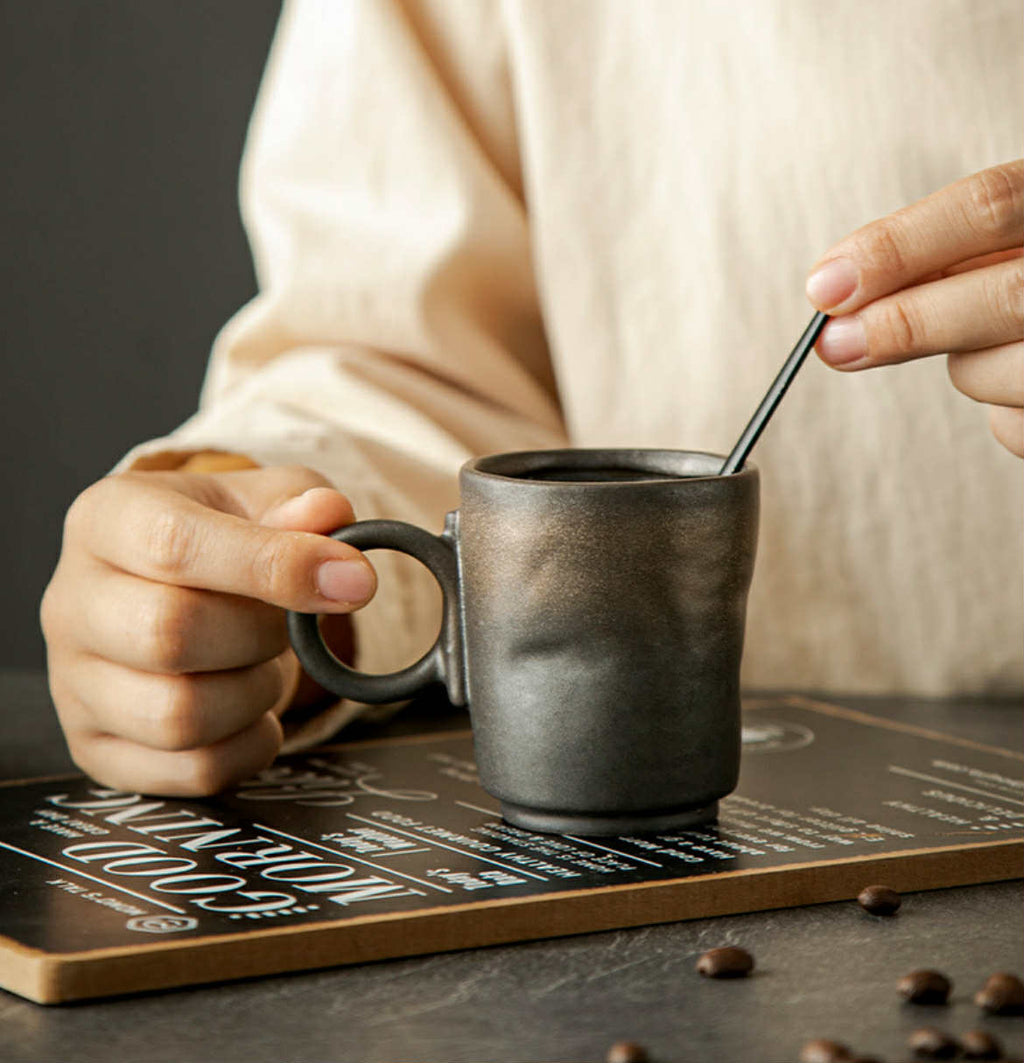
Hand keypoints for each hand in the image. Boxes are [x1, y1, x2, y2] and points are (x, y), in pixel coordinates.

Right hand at [41, 465, 375, 794]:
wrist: (178, 592)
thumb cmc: (224, 539)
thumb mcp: (266, 499)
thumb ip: (301, 502)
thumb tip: (327, 517)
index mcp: (109, 519)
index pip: (174, 545)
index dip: (274, 566)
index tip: (353, 579)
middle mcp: (73, 601)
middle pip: (170, 634)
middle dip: (263, 634)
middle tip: (287, 621)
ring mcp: (73, 684)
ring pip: (179, 716)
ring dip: (257, 693)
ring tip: (264, 661)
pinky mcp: (98, 749)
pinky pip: (195, 770)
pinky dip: (251, 743)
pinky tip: (252, 706)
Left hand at [806, 159, 1022, 455]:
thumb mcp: (1018, 247)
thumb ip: (950, 257)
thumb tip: (839, 299)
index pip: (991, 205)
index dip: (898, 246)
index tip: (826, 285)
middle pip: (1004, 294)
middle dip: (906, 324)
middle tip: (836, 344)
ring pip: (997, 370)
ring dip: (971, 368)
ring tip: (1009, 344)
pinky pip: (1019, 426)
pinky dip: (1008, 412)